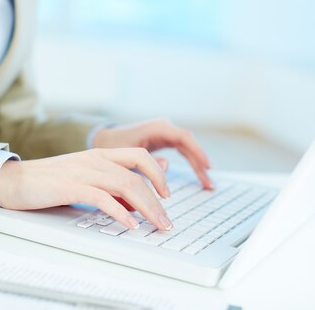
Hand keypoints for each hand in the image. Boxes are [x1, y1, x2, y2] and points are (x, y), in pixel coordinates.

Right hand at [0, 148, 174, 230]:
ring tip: (156, 225)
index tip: (167, 195)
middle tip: (166, 221)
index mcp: (100, 154)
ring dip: (146, 207)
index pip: (140, 156)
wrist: (15, 180)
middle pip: (137, 175)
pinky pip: (102, 198)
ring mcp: (83, 171)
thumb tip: (144, 186)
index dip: (159, 174)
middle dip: (158, 200)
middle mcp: (95, 160)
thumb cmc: (50, 182)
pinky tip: (129, 224)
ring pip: (126, 185)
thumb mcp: (86, 177)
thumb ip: (114, 178)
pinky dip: (120, 212)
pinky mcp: (71, 186)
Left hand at [92, 119, 212, 188]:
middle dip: (200, 164)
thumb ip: (144, 162)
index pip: (183, 137)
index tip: (207, 166)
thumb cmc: (114, 145)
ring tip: (208, 185)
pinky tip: (199, 176)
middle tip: (209, 184)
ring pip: (188, 149)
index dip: (197, 152)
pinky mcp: (165, 141)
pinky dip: (191, 164)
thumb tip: (166, 166)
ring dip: (198, 166)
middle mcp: (164, 128)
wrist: (105, 138)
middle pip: (189, 144)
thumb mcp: (127, 155)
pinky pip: (183, 152)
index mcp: (157, 128)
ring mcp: (165, 133)